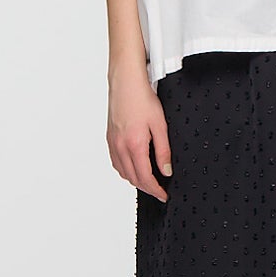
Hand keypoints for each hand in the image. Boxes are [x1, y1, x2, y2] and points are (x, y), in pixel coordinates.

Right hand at [107, 66, 172, 201]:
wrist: (125, 82)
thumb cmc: (142, 98)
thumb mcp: (160, 125)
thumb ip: (163, 151)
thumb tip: (166, 171)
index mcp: (134, 145)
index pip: (145, 178)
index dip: (155, 190)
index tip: (163, 195)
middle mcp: (120, 147)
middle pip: (133, 178)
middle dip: (147, 188)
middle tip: (159, 190)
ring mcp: (113, 143)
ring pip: (122, 172)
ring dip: (135, 180)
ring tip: (149, 181)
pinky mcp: (109, 138)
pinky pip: (116, 162)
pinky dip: (125, 170)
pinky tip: (133, 167)